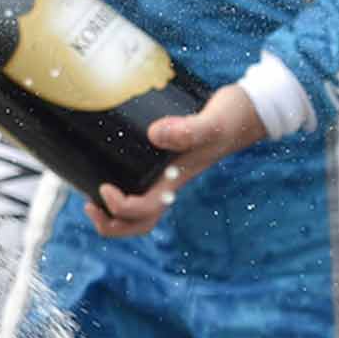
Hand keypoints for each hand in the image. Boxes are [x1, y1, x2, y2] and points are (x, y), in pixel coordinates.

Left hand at [84, 85, 265, 237]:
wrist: (249, 112)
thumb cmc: (233, 119)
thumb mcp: (211, 122)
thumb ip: (189, 130)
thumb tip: (156, 134)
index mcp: (177, 180)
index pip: (146, 210)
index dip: (121, 208)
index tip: (105, 188)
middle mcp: (170, 181)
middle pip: (141, 221)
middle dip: (112, 225)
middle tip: (89, 206)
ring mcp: (167, 173)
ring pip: (139, 208)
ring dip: (113, 213)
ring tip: (90, 198)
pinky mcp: (164, 159)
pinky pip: (141, 184)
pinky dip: (121, 187)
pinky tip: (106, 169)